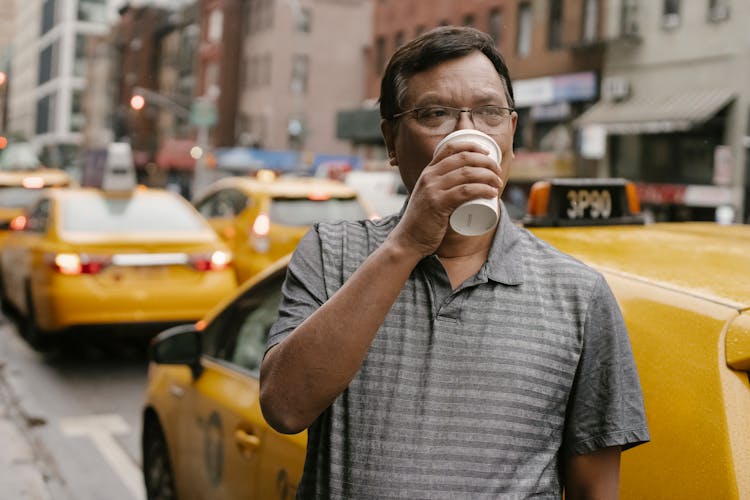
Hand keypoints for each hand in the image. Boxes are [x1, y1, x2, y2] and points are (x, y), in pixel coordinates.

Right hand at [390, 140, 502, 255]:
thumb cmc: (424, 220)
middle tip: (498, 172)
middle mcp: (429, 176)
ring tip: (498, 183)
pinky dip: (482, 190)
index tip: (487, 152)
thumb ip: (442, 187)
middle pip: (463, 158)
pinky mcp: (437, 204)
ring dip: (488, 176)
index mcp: (428, 171)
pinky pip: (465, 191)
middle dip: (486, 161)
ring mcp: (432, 189)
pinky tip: (491, 193)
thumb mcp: (429, 195)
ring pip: (467, 174)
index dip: (472, 145)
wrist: (409, 239)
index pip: (450, 147)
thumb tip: (466, 183)